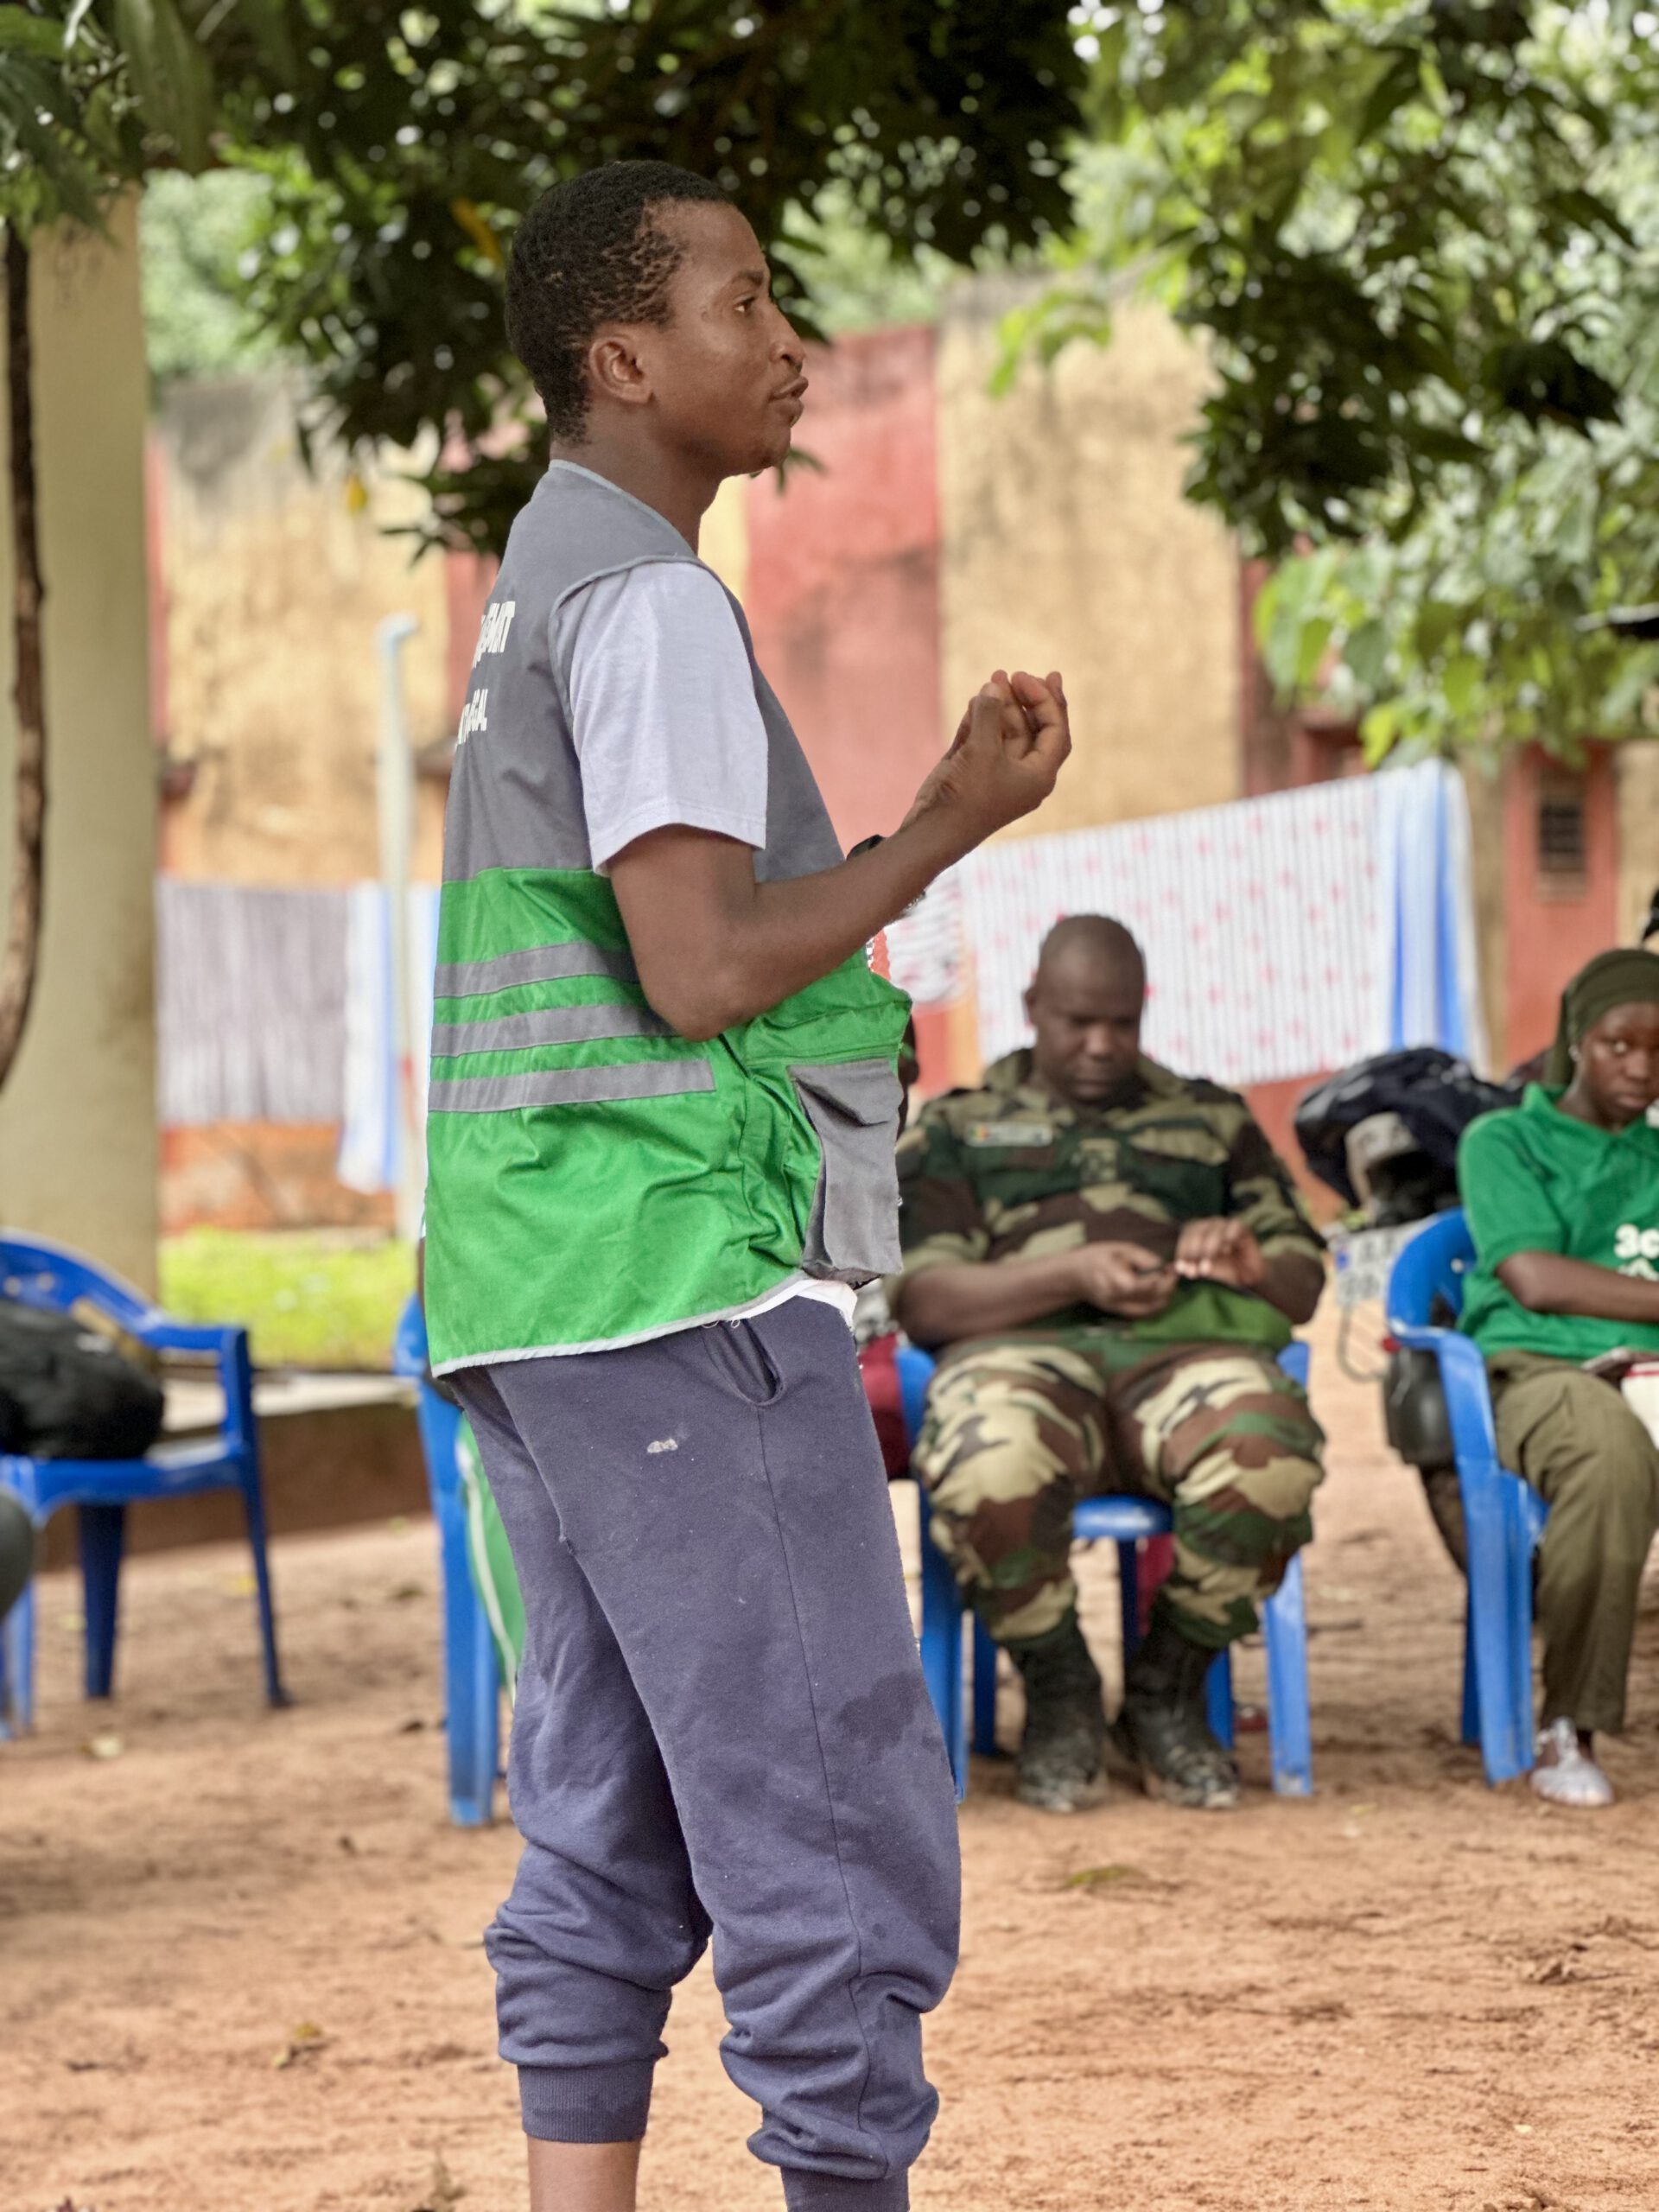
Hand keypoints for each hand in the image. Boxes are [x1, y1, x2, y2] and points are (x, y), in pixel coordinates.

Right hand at [902, 669, 1070, 846]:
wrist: (933, 830)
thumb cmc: (967, 795)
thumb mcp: (983, 749)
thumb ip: (991, 713)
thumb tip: (994, 685)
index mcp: (1038, 775)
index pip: (1055, 730)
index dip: (1047, 700)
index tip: (1027, 678)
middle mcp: (1021, 773)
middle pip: (1032, 728)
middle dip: (1024, 699)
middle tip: (1013, 675)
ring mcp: (994, 771)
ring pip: (1005, 731)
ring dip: (1000, 705)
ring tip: (992, 678)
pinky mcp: (970, 770)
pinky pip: (982, 738)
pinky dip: (980, 719)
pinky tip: (976, 700)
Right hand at [1069, 1241, 1176, 1318]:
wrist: (1076, 1275)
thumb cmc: (1098, 1257)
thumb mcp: (1120, 1248)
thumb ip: (1143, 1258)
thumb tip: (1164, 1267)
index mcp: (1111, 1277)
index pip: (1141, 1286)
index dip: (1161, 1279)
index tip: (1171, 1268)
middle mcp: (1113, 1297)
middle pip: (1148, 1300)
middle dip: (1167, 1289)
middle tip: (1173, 1275)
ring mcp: (1116, 1308)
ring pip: (1149, 1310)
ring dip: (1164, 1298)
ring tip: (1168, 1283)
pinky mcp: (1119, 1313)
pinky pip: (1143, 1314)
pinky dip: (1156, 1305)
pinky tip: (1159, 1293)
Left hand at [1175, 1218, 1264, 1291]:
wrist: (1250, 1276)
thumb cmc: (1225, 1271)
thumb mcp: (1207, 1271)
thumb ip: (1194, 1267)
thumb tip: (1177, 1267)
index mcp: (1198, 1231)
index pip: (1187, 1235)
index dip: (1183, 1251)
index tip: (1182, 1269)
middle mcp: (1210, 1224)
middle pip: (1197, 1230)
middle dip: (1193, 1252)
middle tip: (1195, 1270)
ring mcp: (1226, 1224)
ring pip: (1214, 1229)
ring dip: (1208, 1249)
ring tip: (1206, 1267)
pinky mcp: (1242, 1228)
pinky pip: (1234, 1226)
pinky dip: (1228, 1236)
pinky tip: (1226, 1251)